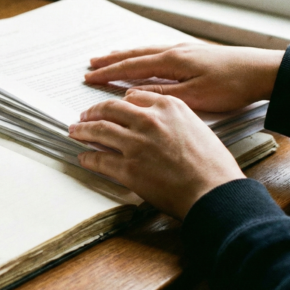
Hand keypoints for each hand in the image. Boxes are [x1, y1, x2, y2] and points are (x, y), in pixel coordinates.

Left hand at [69, 90, 244, 219]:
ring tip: (74, 131)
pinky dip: (88, 158)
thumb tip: (157, 122)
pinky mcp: (128, 168)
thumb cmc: (212, 165)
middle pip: (110, 109)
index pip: (133, 97)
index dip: (118, 103)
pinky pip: (100, 160)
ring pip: (99, 130)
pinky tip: (83, 158)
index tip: (111, 107)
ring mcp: (136, 144)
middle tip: (84, 116)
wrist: (214, 191)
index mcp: (169, 107)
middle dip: (93, 111)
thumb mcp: (196, 127)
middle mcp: (149, 120)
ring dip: (82, 131)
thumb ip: (174, 119)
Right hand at [84, 43, 284, 112]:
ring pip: (146, 51)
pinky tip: (144, 57)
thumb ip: (162, 95)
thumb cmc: (232, 86)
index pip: (131, 67)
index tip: (88, 78)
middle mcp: (175, 51)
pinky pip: (159, 51)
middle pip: (134, 55)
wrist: (264, 71)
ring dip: (125, 55)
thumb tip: (133, 95)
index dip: (108, 74)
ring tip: (109, 57)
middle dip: (110, 61)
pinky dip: (143, 54)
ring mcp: (185, 50)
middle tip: (90, 64)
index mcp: (172, 61)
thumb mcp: (194, 98)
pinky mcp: (195, 53)